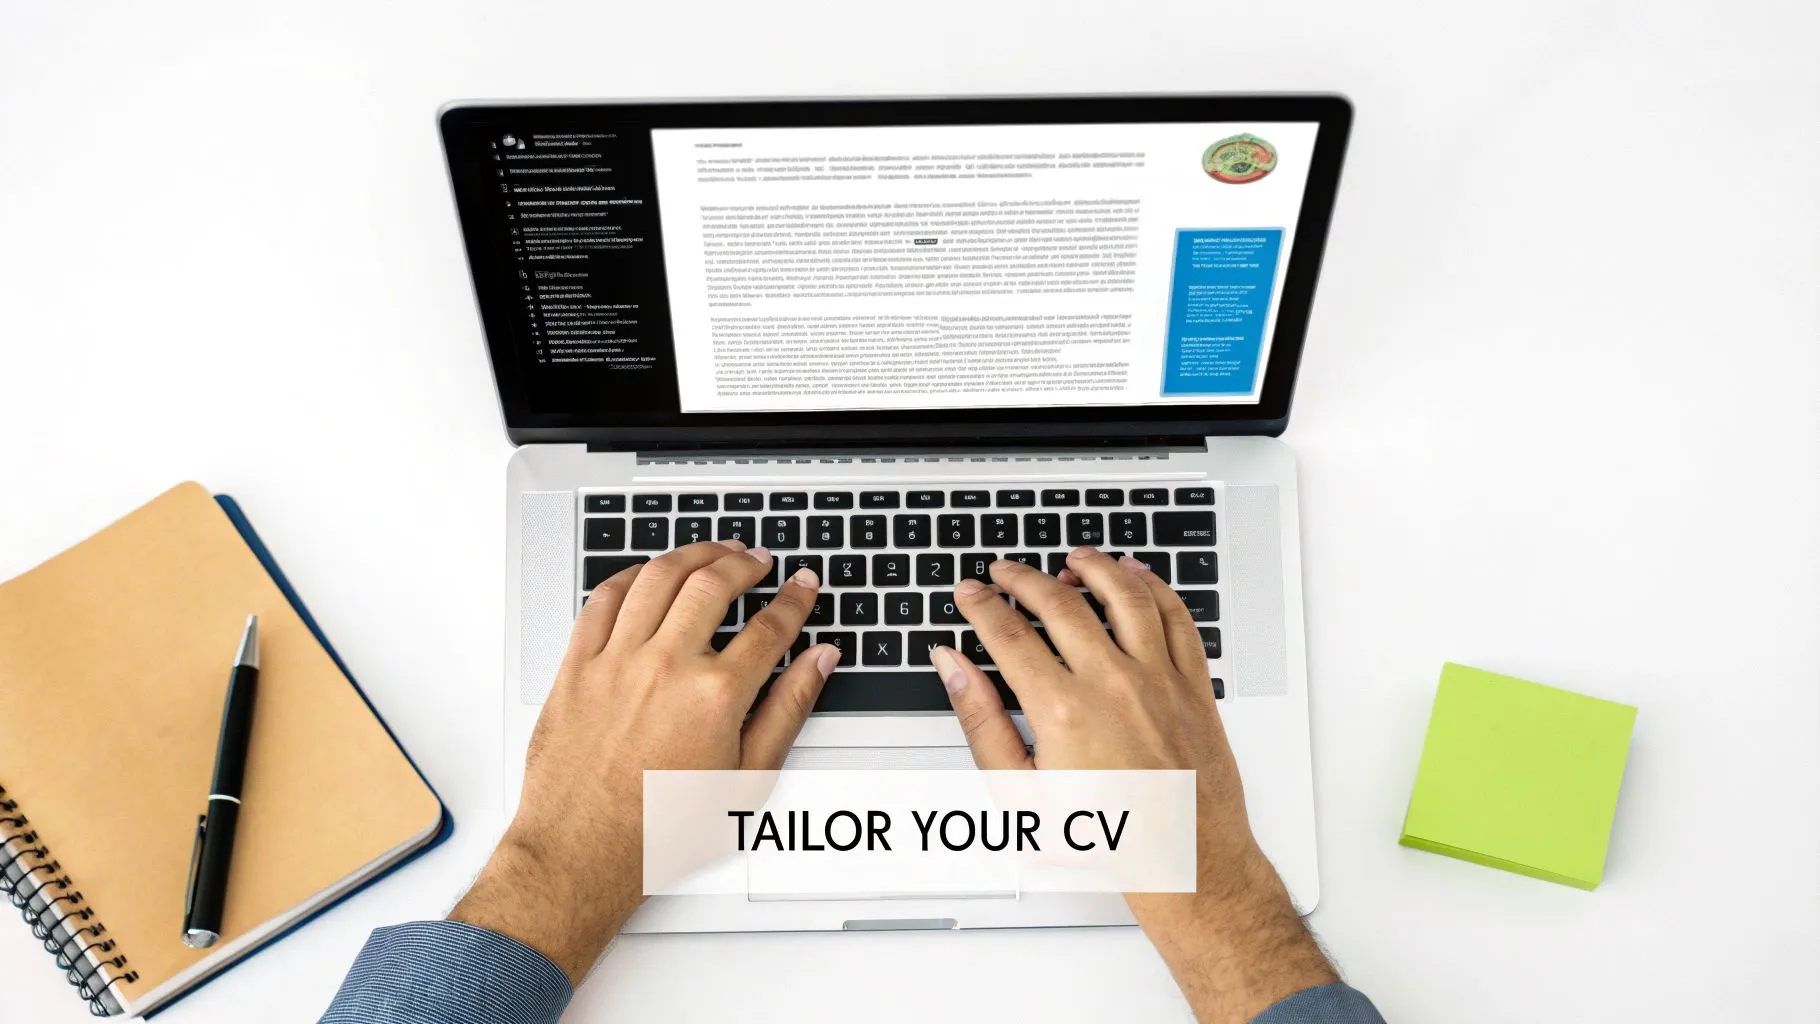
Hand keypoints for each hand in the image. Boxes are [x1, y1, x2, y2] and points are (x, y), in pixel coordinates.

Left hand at [451, 540, 837, 980]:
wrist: (582, 852)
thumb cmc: (660, 830)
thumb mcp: (746, 779)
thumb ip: (788, 710)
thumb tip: (817, 663)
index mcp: (715, 696)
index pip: (770, 627)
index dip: (794, 599)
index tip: (801, 586)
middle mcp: (665, 667)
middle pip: (713, 584)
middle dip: (745, 564)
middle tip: (759, 560)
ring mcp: (617, 661)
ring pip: (659, 578)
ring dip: (692, 555)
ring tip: (712, 553)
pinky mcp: (577, 666)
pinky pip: (603, 600)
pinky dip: (631, 576)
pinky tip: (648, 574)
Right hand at [930, 547, 1336, 1023]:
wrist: (1184, 861)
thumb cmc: (1107, 837)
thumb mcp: (1021, 790)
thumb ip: (982, 720)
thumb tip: (954, 668)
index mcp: (1063, 710)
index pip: (1008, 633)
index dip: (981, 604)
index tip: (970, 591)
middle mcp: (1113, 684)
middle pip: (1060, 603)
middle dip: (1023, 578)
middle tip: (1005, 571)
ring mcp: (1159, 680)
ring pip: (1124, 595)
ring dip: (1093, 567)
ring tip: (1072, 560)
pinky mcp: (1194, 685)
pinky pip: (1177, 618)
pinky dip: (1155, 588)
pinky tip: (1138, 577)